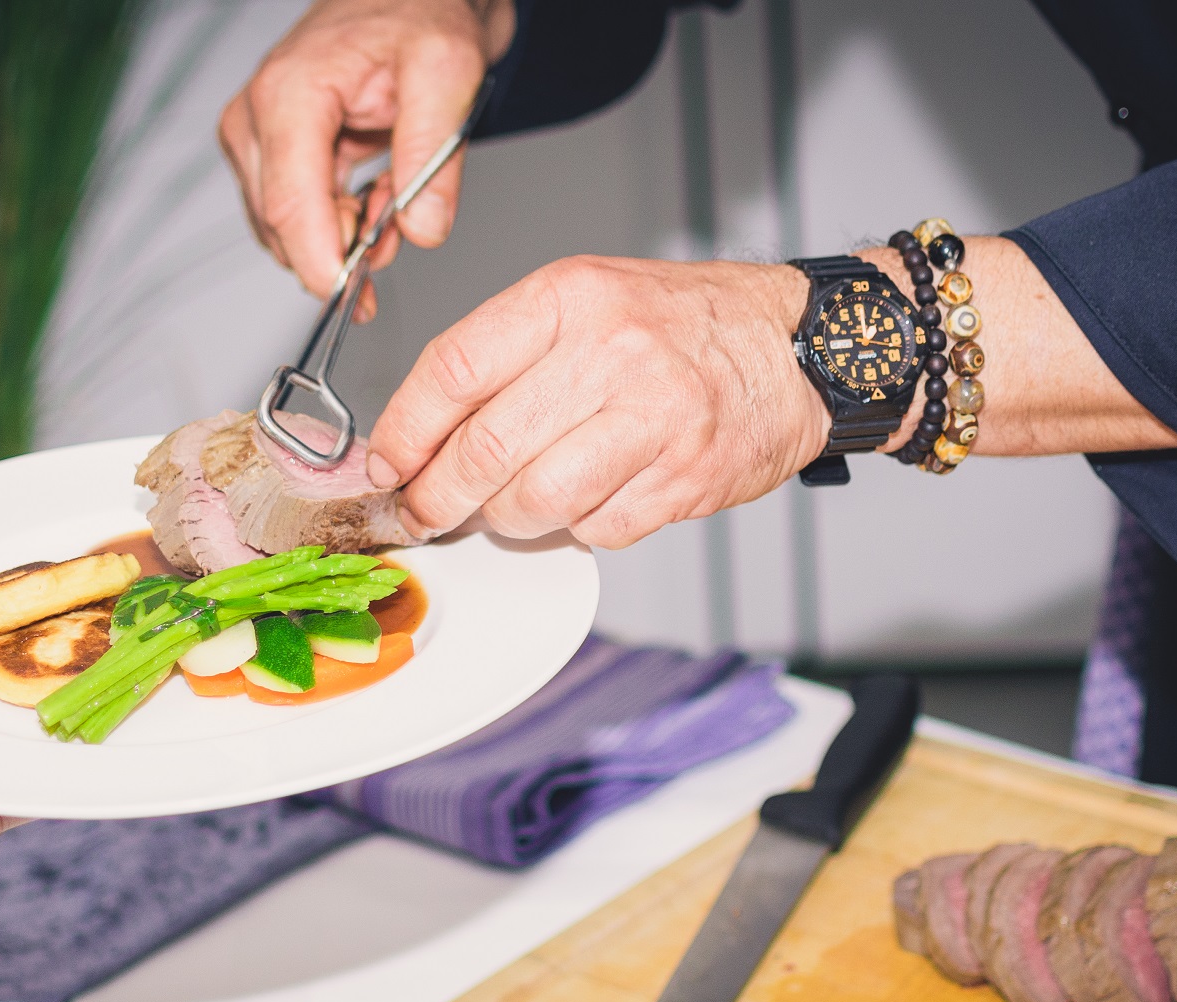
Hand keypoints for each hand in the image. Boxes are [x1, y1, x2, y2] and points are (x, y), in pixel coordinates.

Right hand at [219, 0, 513, 315]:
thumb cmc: (419, 15)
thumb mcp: (448, 74)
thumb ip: (433, 158)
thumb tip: (421, 231)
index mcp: (290, 94)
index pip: (290, 208)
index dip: (322, 267)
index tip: (358, 300)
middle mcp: (255, 116)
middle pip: (282, 228)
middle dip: (344, 249)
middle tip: (403, 223)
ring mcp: (253, 137)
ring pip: (286, 230)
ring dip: (344, 234)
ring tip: (394, 192)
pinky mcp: (266, 153)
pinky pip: (294, 217)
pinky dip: (338, 222)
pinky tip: (374, 193)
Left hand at [369, 256, 827, 546]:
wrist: (789, 349)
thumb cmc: (678, 326)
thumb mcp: (584, 300)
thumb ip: (503, 357)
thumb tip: (417, 436)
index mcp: (572, 297)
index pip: (454, 369)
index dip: (404, 431)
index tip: (387, 465)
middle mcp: (613, 351)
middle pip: (484, 449)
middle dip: (436, 498)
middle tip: (422, 513)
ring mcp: (654, 417)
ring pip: (534, 502)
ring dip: (506, 520)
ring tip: (509, 507)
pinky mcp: (685, 477)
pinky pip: (595, 529)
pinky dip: (576, 529)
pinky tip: (587, 500)